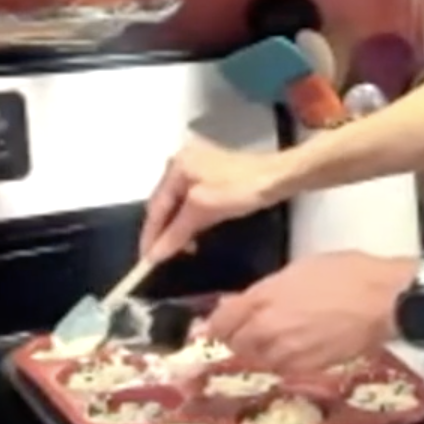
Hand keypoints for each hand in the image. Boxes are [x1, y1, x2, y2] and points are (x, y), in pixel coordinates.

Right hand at [139, 135, 288, 264]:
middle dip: (162, 232)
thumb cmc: (240, 190)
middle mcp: (182, 161)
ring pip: (178, 204)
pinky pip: (191, 200)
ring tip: (177, 251)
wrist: (278, 176)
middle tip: (159, 259)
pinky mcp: (212, 174)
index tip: (145, 262)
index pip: (155, 206)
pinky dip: (189, 219)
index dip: (150, 236)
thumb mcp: (203, 210)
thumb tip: (153, 256)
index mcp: (176, 165)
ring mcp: (197, 166)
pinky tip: (192, 235)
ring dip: (177, 228)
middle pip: (164, 204)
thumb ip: (176, 232)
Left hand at [206, 252, 407, 376]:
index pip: (220, 322)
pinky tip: (297, 350)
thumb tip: (241, 302)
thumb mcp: (301, 268)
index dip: (217, 324)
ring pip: (257, 361)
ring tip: (277, 341)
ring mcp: (286, 352)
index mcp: (262, 298)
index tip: (220, 324)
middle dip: (239, 338)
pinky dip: (283, 362)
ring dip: (260, 352)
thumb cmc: (347, 273)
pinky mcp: (307, 369)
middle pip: (235, 345)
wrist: (384, 301)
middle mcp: (266, 329)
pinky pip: (282, 370)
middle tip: (250, 332)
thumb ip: (267, 289)